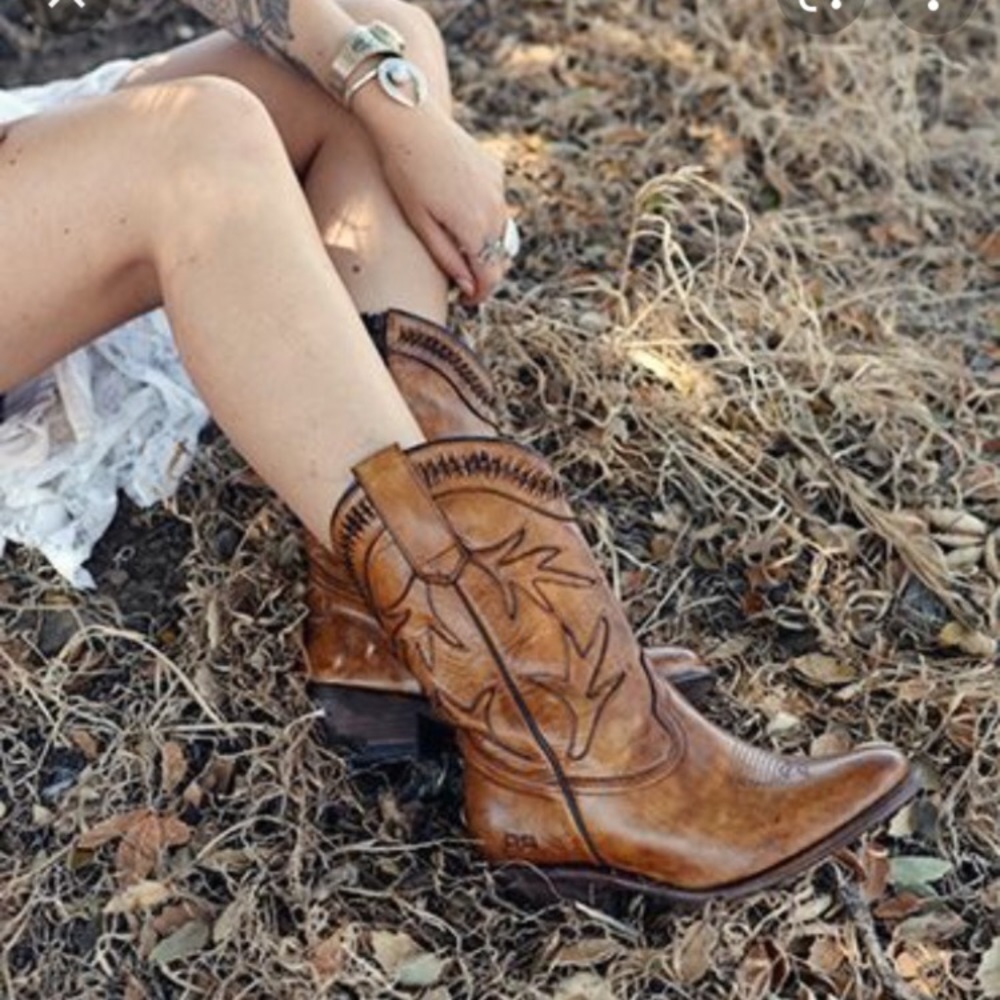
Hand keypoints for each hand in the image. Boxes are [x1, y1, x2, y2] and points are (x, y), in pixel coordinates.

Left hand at [354, 94, 511, 305]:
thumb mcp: (419, 222)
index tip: (467, 301)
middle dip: (484, 271)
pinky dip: (485, 217)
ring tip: (460, 248)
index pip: (490, 276)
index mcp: (475, 227)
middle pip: (499, 256)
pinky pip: (496, 204)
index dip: (480, 294)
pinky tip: (459, 210)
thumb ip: (446, 256)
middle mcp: (494, 209)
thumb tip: (467, 285)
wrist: (410, 118)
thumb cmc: (404, 172)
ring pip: (501, 231)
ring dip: (485, 245)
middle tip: (463, 280)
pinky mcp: (494, 169)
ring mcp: (497, 187)